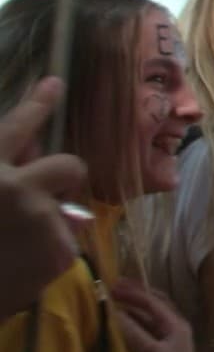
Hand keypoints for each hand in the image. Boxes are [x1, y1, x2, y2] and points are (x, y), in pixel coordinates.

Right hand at [0, 78, 88, 318]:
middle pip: (69, 166)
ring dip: (49, 226)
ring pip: (68, 212)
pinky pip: (66, 245)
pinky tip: (22, 269)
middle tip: (42, 198)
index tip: (56, 82)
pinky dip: (49, 256)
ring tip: (13, 249)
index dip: (37, 105)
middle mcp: (15, 188)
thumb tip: (34, 164)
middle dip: (64, 179)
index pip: (15, 128)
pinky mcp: (59, 251)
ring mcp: (41, 219)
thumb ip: (2, 177)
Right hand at [111, 280, 197, 351]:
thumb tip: (112, 312)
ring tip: (114, 304)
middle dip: (136, 296)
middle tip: (114, 289)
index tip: (111, 285)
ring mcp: (170, 342)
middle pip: (155, 306)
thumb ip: (131, 331)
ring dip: (134, 310)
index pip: (153, 301)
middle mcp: (176, 329)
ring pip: (150, 319)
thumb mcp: (148, 351)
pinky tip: (121, 326)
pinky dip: (134, 324)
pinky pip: (147, 331)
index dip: (133, 292)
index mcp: (177, 325)